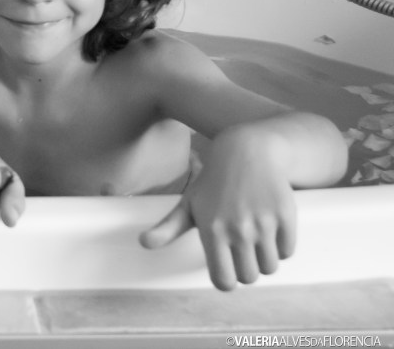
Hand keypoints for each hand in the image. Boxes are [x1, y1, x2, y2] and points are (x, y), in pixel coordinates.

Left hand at [139, 128, 296, 290]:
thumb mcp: (189, 202)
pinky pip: (288, 251)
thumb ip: (168, 228)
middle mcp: (237, 228)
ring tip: (254, 238)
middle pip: (249, 277)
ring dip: (264, 259)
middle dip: (245, 269)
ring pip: (270, 267)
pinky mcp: (285, 215)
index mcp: (211, 229)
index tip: (226, 270)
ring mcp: (263, 222)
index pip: (223, 280)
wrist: (248, 151)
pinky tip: (269, 228)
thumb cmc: (214, 182)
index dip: (226, 280)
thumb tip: (143, 243)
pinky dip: (281, 245)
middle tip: (241, 250)